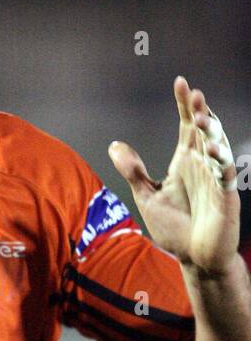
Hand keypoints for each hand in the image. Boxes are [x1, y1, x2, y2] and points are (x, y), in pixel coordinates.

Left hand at [108, 77, 239, 275]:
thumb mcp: (148, 197)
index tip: (180, 82)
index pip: (186, 126)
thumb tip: (114, 145)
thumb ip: (133, 172)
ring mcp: (215, 180)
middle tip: (194, 93)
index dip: (184, 104)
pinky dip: (220, 162)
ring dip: (212, 132)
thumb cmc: (175, 228)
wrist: (194, 258)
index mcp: (186, 161)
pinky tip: (212, 151)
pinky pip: (225, 176)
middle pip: (204, 131)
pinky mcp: (225, 198)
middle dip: (201, 111)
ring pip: (218, 148)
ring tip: (201, 118)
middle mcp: (203, 165)